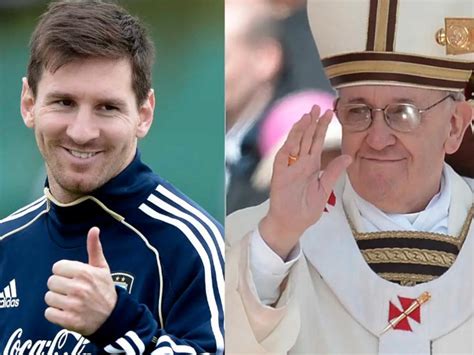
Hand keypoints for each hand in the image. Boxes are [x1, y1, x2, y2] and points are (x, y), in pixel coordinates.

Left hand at [44, 227, 116, 335]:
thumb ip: (94, 248)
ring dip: (57, 300)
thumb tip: (94, 229)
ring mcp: (74, 305)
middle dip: (60, 286)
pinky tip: (67, 311)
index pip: (57, 267)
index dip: (64, 272)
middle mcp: (79, 288)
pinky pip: (48, 313)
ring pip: (48, 297)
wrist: (113, 316)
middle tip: (71, 290)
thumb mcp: (102, 268)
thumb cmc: (105, 289)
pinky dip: (55, 313)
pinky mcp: (69, 320)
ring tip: (70, 301)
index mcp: (85, 272)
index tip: (73, 278)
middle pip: (51, 282)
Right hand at [259, 106, 351, 259]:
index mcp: (312, 165)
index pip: (317, 142)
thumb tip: (349, 156)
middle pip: (307, 138)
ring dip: (301, 129)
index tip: (329, 112)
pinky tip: (296, 133)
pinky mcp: (281, 174)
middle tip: (318, 106)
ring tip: (308, 115)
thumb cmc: (306, 209)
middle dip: (312, 122)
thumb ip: (334, 172)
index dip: (322, 127)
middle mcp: (301, 163)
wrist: (292, 223)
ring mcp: (290, 167)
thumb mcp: (325, 189)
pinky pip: (284, 155)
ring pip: (295, 143)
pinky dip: (289, 143)